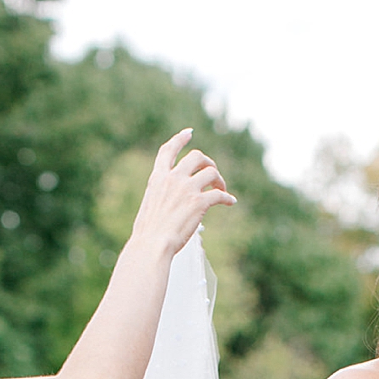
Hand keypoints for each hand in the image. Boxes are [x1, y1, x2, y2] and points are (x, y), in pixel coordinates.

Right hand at [130, 129, 235, 257]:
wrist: (152, 245)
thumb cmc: (148, 235)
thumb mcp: (149, 207)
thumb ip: (162, 198)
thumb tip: (172, 205)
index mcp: (158, 178)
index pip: (168, 150)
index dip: (179, 139)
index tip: (189, 133)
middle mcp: (173, 179)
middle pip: (196, 157)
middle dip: (208, 162)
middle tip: (213, 174)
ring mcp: (187, 189)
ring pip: (211, 172)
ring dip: (219, 180)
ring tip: (221, 190)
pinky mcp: (199, 202)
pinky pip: (219, 195)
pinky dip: (227, 197)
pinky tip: (231, 202)